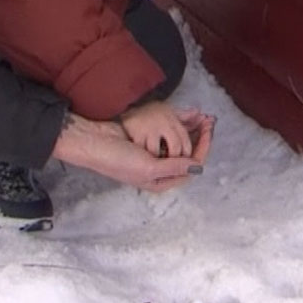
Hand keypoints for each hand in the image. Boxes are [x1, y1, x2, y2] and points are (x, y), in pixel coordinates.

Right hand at [51, 110, 213, 192]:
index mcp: (160, 182)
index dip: (203, 150)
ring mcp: (152, 157)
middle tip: (208, 122)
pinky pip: (168, 138)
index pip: (191, 168)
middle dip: (199, 140)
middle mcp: (159, 172)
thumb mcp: (148, 167)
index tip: (209, 131)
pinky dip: (177, 129)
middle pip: (187, 157)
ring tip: (199, 119)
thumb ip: (174, 167)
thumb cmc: (117, 159)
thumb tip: (198, 167)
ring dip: (190, 134)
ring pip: (179, 147)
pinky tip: (183, 119)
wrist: (93, 142)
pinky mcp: (146, 144)